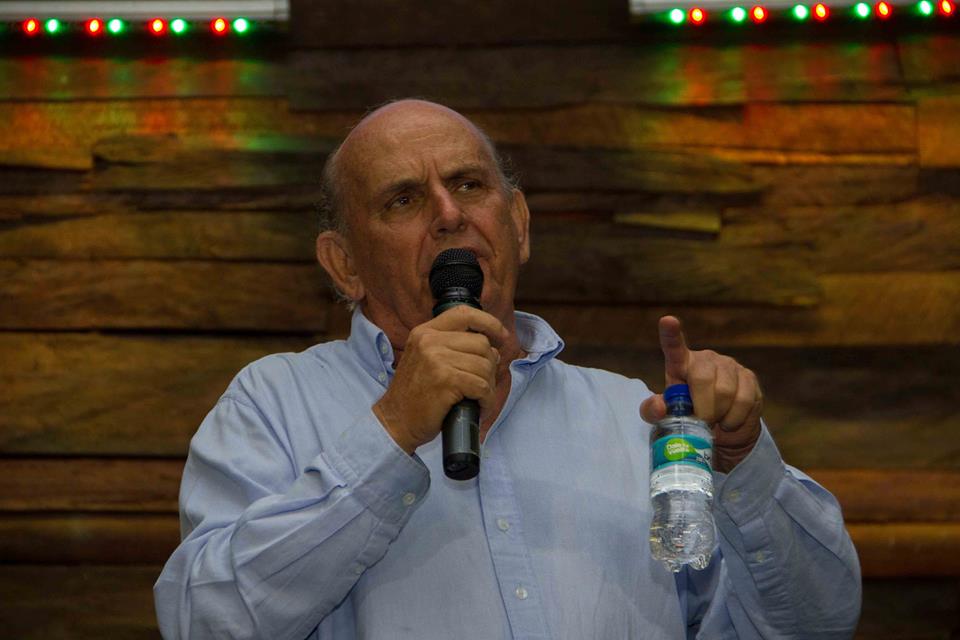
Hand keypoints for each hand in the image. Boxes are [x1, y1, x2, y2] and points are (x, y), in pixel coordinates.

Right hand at [373, 305, 507, 453]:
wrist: (395, 422)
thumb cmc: (415, 395)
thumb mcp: (426, 359)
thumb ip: (452, 347)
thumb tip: (493, 348)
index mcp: (425, 332)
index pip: (464, 314)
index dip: (489, 322)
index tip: (501, 336)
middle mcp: (430, 341)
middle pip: (481, 343)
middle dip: (489, 366)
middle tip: (482, 385)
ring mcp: (437, 360)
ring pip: (485, 366)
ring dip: (488, 387)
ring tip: (479, 399)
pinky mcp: (446, 381)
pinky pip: (482, 386)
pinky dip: (486, 400)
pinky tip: (479, 407)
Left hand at [639, 316, 762, 472]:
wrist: (722, 429)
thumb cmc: (689, 416)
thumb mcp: (666, 416)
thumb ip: (654, 411)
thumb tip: (660, 407)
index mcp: (680, 364)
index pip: (674, 346)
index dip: (671, 334)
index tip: (667, 321)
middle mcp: (706, 359)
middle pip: (702, 378)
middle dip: (702, 407)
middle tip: (702, 421)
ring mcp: (729, 366)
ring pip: (725, 392)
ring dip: (718, 415)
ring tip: (715, 421)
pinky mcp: (749, 378)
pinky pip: (744, 400)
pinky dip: (734, 419)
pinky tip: (729, 421)